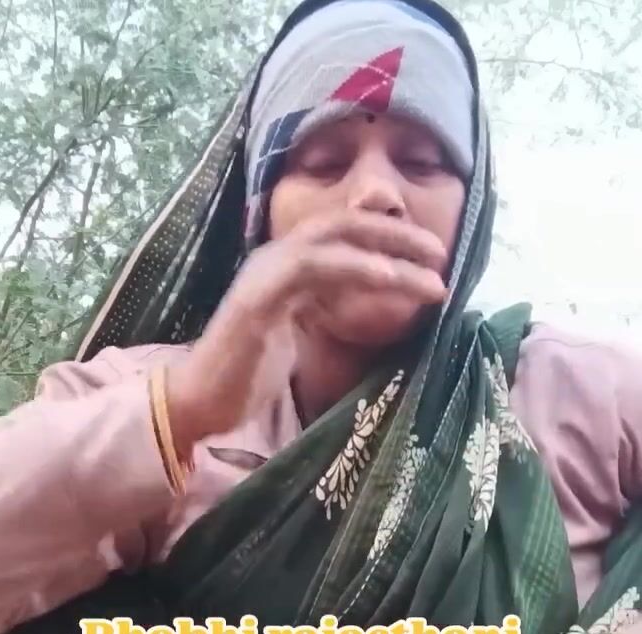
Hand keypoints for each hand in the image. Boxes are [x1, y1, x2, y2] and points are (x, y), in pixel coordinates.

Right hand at [165, 209, 447, 451]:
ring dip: (389, 252)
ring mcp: (265, 273)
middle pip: (345, 224)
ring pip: (335, 240)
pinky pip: (314, 268)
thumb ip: (325, 312)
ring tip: (432, 272)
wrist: (197, 400)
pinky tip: (389, 277)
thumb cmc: (246, 376)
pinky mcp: (259, 298)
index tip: (430, 258)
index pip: (344, 235)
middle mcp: (275, 258)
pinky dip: (355, 268)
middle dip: (398, 235)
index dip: (389, 239)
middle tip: (443, 255)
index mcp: (286, 266)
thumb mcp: (297, 336)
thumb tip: (369, 310)